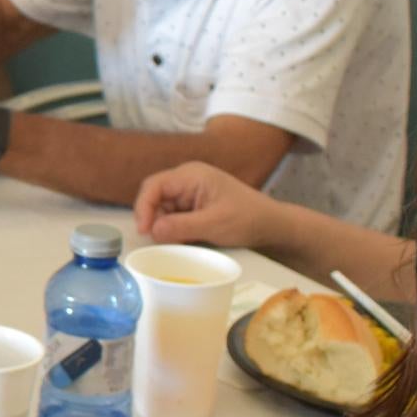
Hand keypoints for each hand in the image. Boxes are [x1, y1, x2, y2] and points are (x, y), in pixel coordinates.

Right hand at [134, 161, 280, 254]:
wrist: (272, 225)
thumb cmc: (248, 218)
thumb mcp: (214, 224)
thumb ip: (180, 227)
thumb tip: (152, 231)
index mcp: (191, 175)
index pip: (154, 186)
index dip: (144, 207)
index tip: (144, 231)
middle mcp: (187, 180)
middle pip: (155, 198)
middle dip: (154, 220)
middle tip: (160, 241)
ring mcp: (190, 193)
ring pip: (163, 210)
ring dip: (166, 227)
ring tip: (180, 242)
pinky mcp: (194, 206)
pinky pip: (174, 217)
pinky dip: (175, 230)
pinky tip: (186, 240)